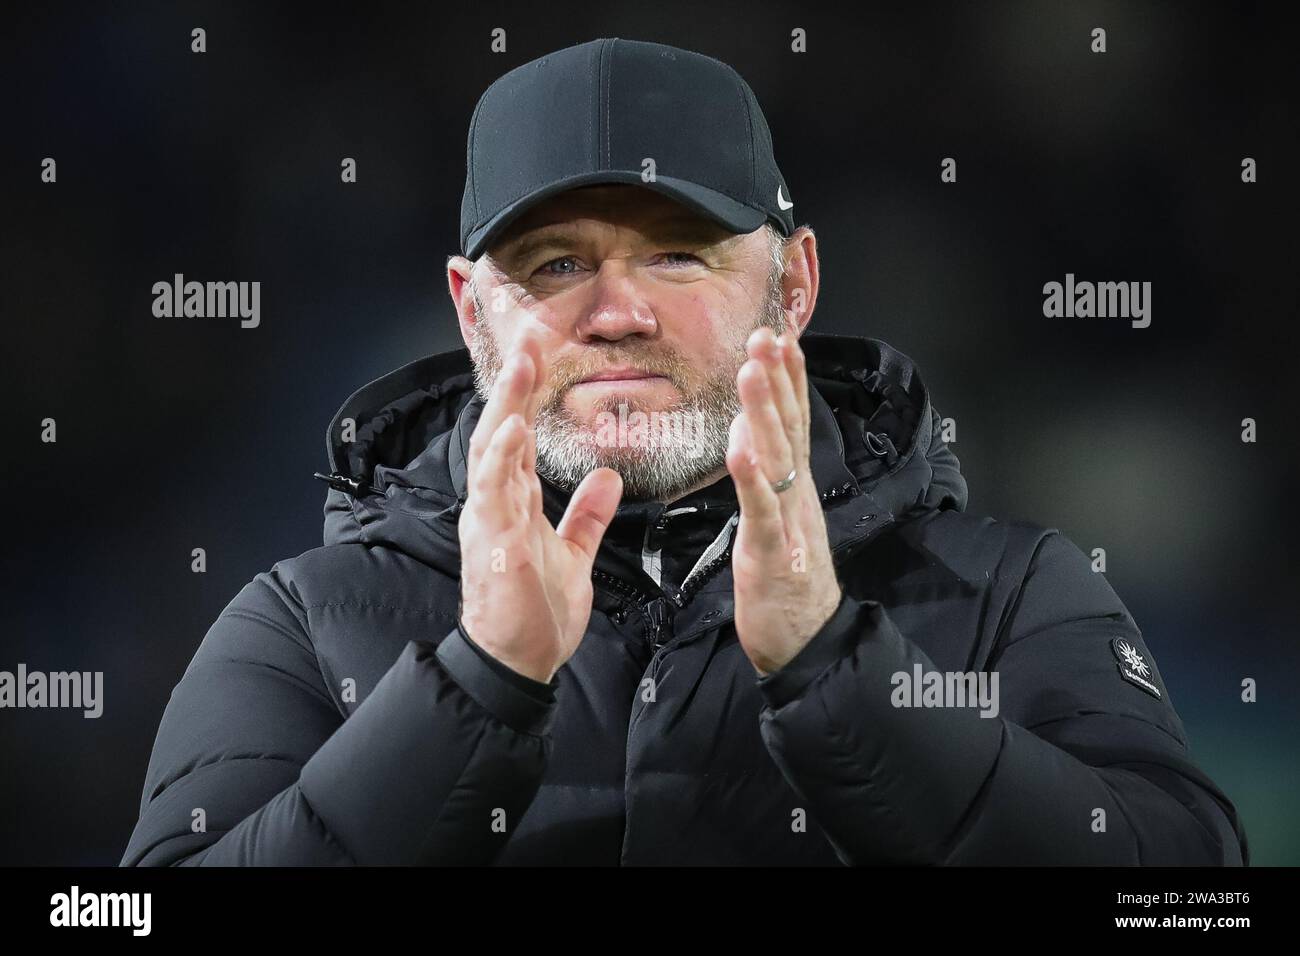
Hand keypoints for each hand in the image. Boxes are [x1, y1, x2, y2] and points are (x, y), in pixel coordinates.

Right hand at [458, 333, 623, 682]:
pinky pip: (493, 490)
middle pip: (503, 429)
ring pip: (493, 448)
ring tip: (519, 363)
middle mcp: (497, 502)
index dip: (529, 395)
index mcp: (515, 502)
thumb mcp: (574, 554)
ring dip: (505, 404)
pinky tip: (513, 426)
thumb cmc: (537, 612)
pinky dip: (501, 456)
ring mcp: (491, 518)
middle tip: (529, 339)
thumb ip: (586, 514)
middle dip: (514, 385)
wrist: (519, 661)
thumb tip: (607, 476)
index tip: (541, 354)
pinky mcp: (493, 540)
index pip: (522, 437)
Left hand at [725, 327, 841, 675]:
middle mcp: (797, 496)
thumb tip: (751, 434)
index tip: (781, 334)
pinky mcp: (771, 552)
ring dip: (764, 411)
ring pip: (777, 457)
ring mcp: (787, 521)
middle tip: (767, 333)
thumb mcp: (778, 522)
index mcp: (796, 488)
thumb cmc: (789, 584)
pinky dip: (753, 477)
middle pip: (789, 428)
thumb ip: (769, 480)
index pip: (793, 422)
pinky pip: (761, 509)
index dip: (788, 378)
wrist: (809, 642)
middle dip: (778, 378)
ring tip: (752, 370)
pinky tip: (741, 448)